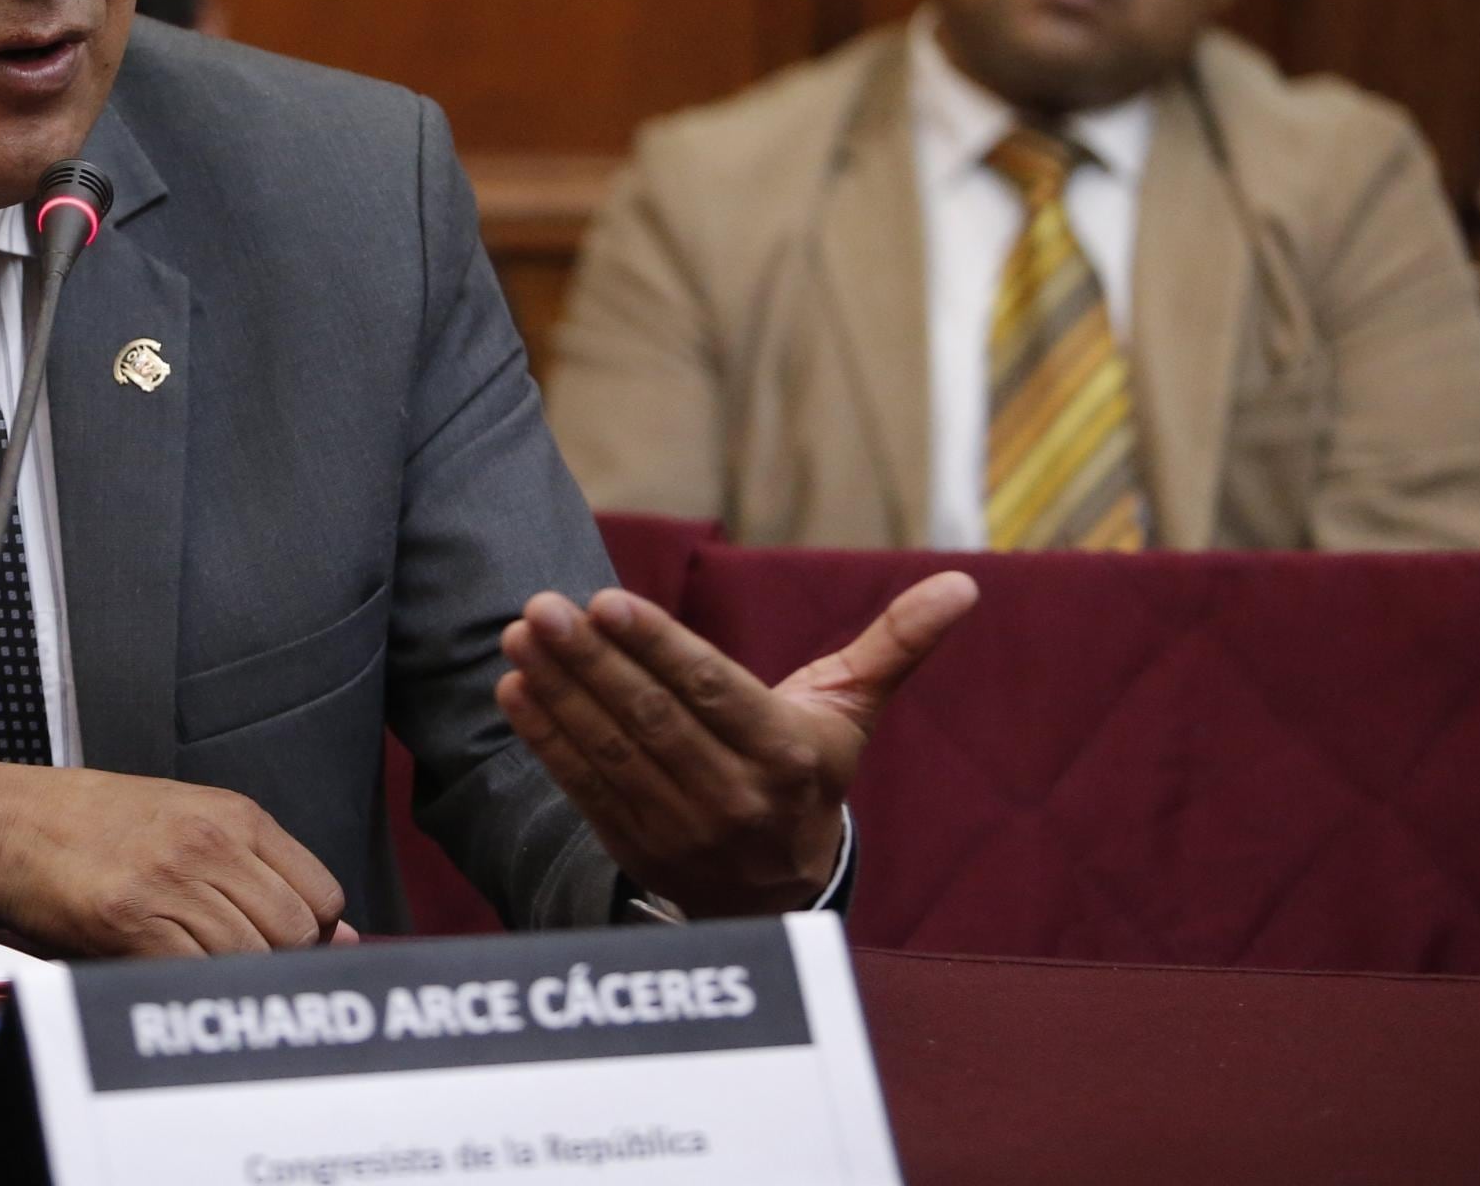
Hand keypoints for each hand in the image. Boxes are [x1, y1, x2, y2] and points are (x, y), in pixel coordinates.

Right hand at [0, 758, 350, 957]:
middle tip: (241, 961)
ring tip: (198, 963)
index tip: (286, 942)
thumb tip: (337, 933)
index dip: (314, 931)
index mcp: (234, 816)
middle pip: (294, 930)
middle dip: (279, 960)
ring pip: (250, 957)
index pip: (322, 893)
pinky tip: (168, 968)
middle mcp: (211, 844)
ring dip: (232, 976)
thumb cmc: (97, 821)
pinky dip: (190, 984)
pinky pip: (194, 972)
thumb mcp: (194, 820)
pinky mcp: (132, 919)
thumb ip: (265, 870)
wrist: (17, 823)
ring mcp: (173, 881)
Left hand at [496, 573, 977, 918]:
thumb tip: (964, 584)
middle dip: (590, 660)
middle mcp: (735, 797)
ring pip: (611, 751)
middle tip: (542, 605)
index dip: (658, 647)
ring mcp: (682, 830)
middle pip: (652, 720)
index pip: (713, 692)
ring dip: (558, 691)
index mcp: (787, 755)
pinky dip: (545, 740)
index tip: (604, 601)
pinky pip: (585, 789)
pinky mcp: (637, 848)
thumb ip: (895, 646)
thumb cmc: (810, 774)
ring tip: (518, 635)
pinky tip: (515, 690)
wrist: (779, 893)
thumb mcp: (850, 712)